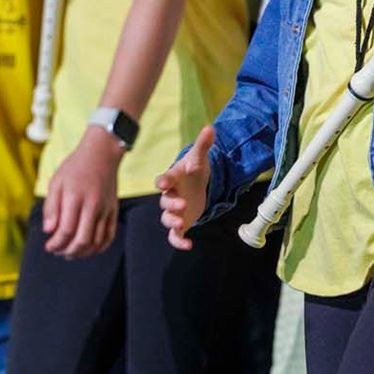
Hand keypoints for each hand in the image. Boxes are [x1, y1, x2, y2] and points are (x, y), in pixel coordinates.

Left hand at [41, 128, 121, 257]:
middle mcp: (92, 205)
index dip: (56, 243)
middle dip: (68, 251)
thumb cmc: (75, 167)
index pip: (66, 230)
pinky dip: (100, 247)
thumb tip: (48, 231)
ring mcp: (105, 209)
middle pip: (82, 240)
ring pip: (96, 241)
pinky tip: (89, 250)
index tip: (48, 246)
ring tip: (70, 253)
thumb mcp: (56, 182)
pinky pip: (109, 236)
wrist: (102, 154)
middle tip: (58, 252)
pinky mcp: (114, 210)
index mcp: (75, 197)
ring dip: (82, 252)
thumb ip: (51, 207)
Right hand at [157, 127, 215, 250]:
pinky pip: (174, 235)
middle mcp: (170, 196)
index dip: (162, 181)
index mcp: (172, 179)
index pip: (163, 180)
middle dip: (171, 205)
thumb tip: (210, 127)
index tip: (163, 183)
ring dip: (172, 222)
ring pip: (167, 219)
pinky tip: (189, 245)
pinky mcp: (181, 223)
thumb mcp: (199, 158)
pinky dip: (178, 241)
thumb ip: (202, 144)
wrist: (196, 185)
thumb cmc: (194, 170)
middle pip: (164, 202)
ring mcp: (174, 211)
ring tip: (182, 224)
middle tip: (182, 206)